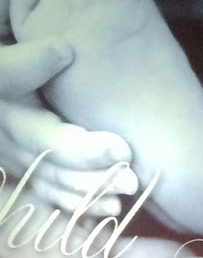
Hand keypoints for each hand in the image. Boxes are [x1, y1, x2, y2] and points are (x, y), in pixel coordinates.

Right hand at [0, 0, 134, 220]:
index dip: (89, 151)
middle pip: (60, 172)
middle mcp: (17, 150)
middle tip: (134, 181)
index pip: (53, 143)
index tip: (124, 150)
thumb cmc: (2, 70)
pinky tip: (111, 208)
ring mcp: (24, 163)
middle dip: (99, 179)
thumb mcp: (2, 65)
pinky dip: (82, 204)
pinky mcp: (32, 170)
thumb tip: (64, 50)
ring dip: (94, 195)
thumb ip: (27, 62)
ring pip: (60, 188)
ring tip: (127, 194)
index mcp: (15, 123)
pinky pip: (56, 196)